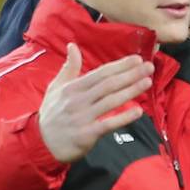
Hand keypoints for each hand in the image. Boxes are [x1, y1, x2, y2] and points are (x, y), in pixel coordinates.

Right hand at [39, 43, 153, 162]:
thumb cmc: (51, 113)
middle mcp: (78, 100)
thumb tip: (72, 46)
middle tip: (149, 67)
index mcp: (72, 88)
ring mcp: (82, 117)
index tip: (137, 59)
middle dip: (130, 75)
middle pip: (108, 85)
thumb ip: (68, 68)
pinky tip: (139, 111)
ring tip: (147, 82)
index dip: (119, 66)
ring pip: (110, 102)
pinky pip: (108, 124)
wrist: (40, 143)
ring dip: (131, 91)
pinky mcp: (86, 134)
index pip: (100, 74)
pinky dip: (123, 117)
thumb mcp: (55, 88)